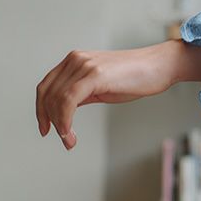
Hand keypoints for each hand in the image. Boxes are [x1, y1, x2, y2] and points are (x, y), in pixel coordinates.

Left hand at [36, 42, 179, 149]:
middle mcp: (76, 60)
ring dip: (59, 124)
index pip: (46, 86)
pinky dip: (65, 120)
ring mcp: (84, 66)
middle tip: (61, 139)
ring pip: (56, 99)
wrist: (159, 66)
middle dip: (48, 119)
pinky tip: (70, 133)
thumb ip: (82, 93)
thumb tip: (66, 109)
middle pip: (47, 93)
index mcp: (75, 61)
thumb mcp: (102, 85)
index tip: (46, 128)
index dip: (41, 109)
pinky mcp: (94, 75)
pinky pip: (68, 101)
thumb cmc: (137, 76)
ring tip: (69, 140)